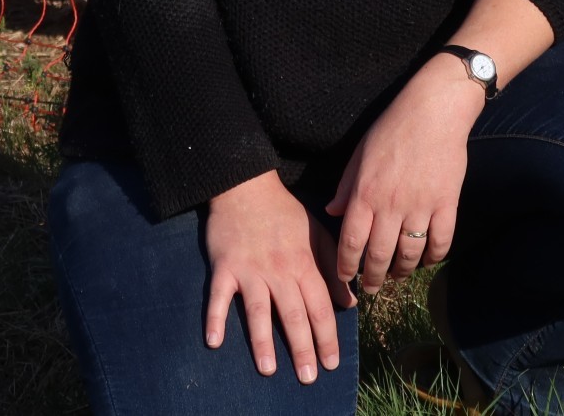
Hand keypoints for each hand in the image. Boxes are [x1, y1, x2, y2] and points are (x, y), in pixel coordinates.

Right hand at [204, 171, 353, 383]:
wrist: (246, 185)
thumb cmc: (285, 212)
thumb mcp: (317, 234)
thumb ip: (333, 268)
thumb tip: (350, 303)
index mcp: (304, 263)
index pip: (320, 306)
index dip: (327, 336)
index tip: (331, 364)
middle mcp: (279, 270)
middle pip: (292, 314)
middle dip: (302, 347)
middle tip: (308, 377)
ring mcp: (250, 270)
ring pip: (258, 310)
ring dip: (262, 341)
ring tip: (269, 369)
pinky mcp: (224, 267)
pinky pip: (218, 296)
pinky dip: (215, 318)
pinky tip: (214, 341)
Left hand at [327, 57, 482, 290]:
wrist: (434, 110)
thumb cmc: (392, 127)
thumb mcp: (360, 153)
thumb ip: (346, 186)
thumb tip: (331, 212)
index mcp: (365, 194)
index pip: (350, 242)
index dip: (346, 266)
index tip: (345, 277)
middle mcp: (391, 206)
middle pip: (379, 256)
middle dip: (373, 278)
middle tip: (371, 289)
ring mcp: (421, 207)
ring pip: (409, 255)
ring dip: (401, 271)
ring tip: (396, 275)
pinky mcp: (447, 204)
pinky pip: (440, 243)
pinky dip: (433, 258)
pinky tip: (426, 260)